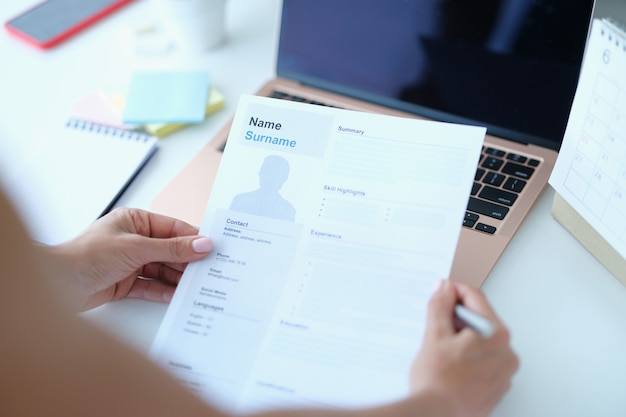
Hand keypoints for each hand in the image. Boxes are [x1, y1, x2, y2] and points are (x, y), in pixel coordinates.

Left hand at [46, 207, 212, 311]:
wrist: (54, 285)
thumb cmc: (85, 255)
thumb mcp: (136, 248)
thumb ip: (171, 248)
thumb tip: (201, 244)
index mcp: (135, 221)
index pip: (173, 228)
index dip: (194, 238)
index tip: (214, 247)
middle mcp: (134, 240)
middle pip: (170, 250)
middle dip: (188, 261)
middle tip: (211, 270)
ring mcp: (130, 262)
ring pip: (162, 269)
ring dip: (178, 278)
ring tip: (199, 286)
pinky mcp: (125, 283)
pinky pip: (151, 286)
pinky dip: (164, 291)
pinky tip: (179, 296)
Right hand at [409, 280, 518, 416]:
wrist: (435, 415)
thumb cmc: (437, 382)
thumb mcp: (434, 334)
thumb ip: (440, 305)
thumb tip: (445, 289)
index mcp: (496, 335)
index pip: (476, 299)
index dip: (453, 291)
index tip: (441, 292)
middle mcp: (506, 353)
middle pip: (481, 321)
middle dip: (458, 318)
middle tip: (436, 326)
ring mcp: (503, 373)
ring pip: (482, 342)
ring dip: (463, 339)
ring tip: (442, 351)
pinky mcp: (496, 388)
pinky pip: (484, 362)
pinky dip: (468, 358)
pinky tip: (450, 366)